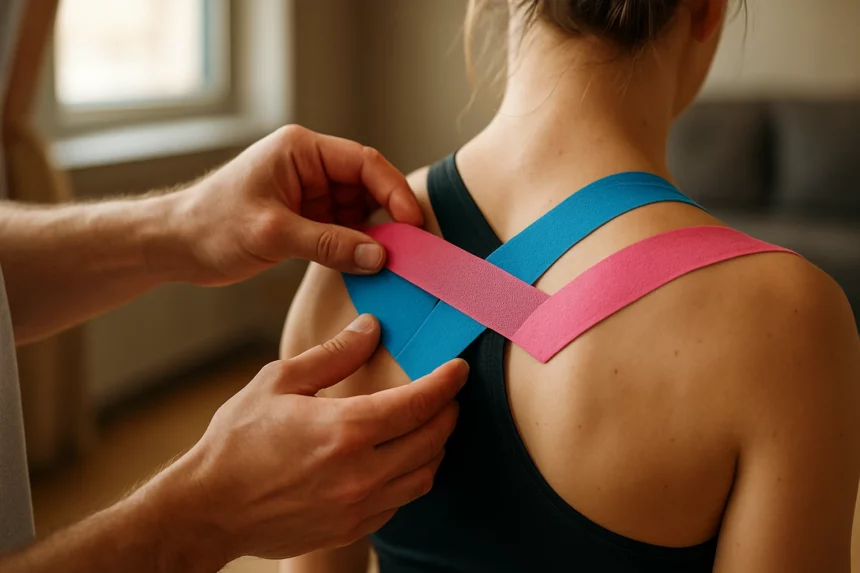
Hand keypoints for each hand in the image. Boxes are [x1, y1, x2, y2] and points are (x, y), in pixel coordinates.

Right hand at [139, 314, 465, 565]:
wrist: (208, 509)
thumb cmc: (237, 441)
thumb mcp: (279, 382)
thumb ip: (333, 354)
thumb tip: (370, 328)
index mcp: (345, 430)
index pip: (419, 403)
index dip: (447, 382)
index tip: (460, 368)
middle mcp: (361, 473)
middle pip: (432, 440)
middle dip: (448, 412)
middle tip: (448, 394)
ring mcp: (358, 507)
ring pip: (424, 476)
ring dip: (435, 447)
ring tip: (428, 425)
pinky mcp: (352, 528)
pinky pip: (400, 500)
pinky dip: (411, 476)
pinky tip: (399, 459)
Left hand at [164, 125, 423, 284]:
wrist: (175, 245)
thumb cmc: (211, 226)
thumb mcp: (273, 234)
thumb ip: (329, 244)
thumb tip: (380, 257)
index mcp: (301, 150)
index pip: (363, 162)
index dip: (393, 191)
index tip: (412, 223)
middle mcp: (309, 166)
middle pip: (367, 186)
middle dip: (388, 216)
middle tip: (409, 248)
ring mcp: (308, 193)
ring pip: (359, 211)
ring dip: (374, 235)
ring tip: (390, 261)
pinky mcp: (305, 218)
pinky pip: (343, 230)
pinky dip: (356, 247)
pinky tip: (367, 266)